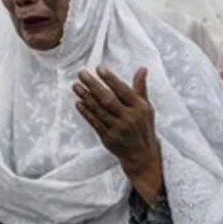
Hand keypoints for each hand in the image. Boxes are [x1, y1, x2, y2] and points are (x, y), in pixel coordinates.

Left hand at [74, 66, 163, 202]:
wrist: (141, 155)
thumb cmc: (143, 127)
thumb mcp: (146, 107)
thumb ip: (140, 88)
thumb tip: (142, 69)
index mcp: (139, 108)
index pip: (123, 91)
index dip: (110, 80)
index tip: (99, 69)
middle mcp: (128, 118)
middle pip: (108, 99)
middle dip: (93, 85)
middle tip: (82, 74)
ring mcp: (117, 129)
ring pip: (99, 111)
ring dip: (86, 97)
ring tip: (76, 86)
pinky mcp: (108, 138)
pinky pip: (95, 123)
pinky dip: (86, 113)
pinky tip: (78, 103)